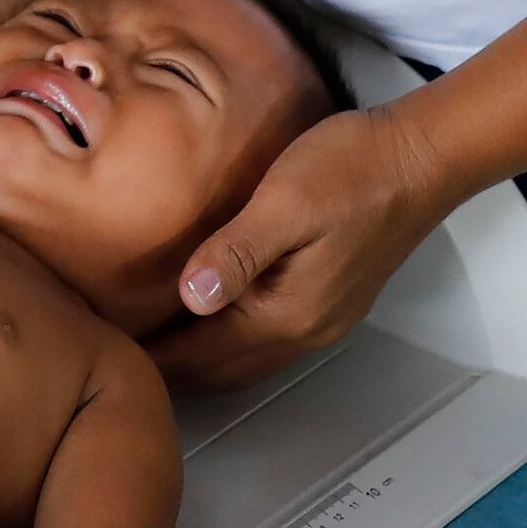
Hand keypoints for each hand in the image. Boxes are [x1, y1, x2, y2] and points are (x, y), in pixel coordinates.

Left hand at [142, 91, 465, 396]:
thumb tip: (190, 298)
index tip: (105, 353)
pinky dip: (228, 344)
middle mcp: (305, 329)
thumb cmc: (352, 169)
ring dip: (199, 362)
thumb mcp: (285, 202)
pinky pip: (266, 341)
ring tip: (150, 350)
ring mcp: (322, 318)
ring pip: (245, 361)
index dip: (153, 357)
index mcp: (288, 313)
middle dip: (170, 370)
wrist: (421, 157)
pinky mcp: (330, 298)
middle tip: (114, 359)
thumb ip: (237, 252)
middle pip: (222, 369)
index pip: (203, 354)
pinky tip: (208, 323)